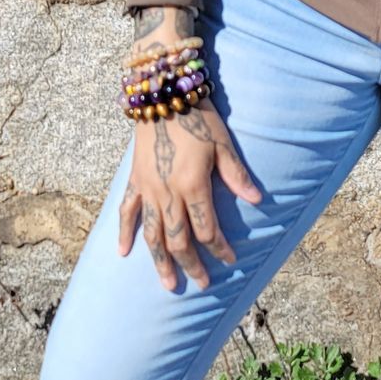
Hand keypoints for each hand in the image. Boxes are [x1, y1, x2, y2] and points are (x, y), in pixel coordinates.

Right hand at [119, 101, 262, 290]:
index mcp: (193, 185)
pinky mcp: (134, 181)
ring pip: (152, 235)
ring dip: (160, 262)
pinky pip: (127, 212)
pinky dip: (124, 233)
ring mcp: (148, 189)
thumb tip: (257, 199)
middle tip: (202, 284)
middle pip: (179, 240)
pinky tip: (123, 253)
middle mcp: (167, 193)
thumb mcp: (223, 144)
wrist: (162, 94)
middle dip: (192, 265)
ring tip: (168, 284)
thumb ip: (236, 175)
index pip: (207, 229)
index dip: (219, 248)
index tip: (230, 260)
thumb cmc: (198, 118)